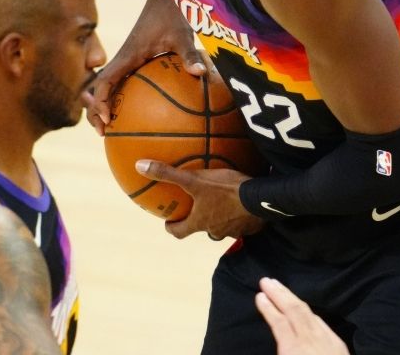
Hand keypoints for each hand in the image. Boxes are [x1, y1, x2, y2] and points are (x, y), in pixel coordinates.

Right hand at [84, 0, 208, 135]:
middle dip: (95, 109)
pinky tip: (142, 111)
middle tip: (104, 132)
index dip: (100, 101)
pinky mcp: (137, 57)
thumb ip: (189, 54)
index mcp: (128, 55)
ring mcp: (128, 58)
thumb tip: (200, 74)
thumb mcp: (182, 34)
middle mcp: (123, 58)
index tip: (107, 118)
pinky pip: (125, 80)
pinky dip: (123, 96)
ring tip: (113, 127)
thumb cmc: (173, 12)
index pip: (104, 80)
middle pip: (99, 87)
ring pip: (109, 85)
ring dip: (105, 104)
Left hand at [135, 160, 262, 239]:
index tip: (169, 222)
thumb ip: (168, 174)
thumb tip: (140, 166)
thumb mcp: (195, 180)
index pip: (180, 232)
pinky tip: (243, 203)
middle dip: (199, 221)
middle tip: (198, 208)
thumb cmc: (226, 191)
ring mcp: (234, 230)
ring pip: (223, 228)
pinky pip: (242, 223)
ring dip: (220, 219)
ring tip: (222, 204)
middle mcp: (215, 230)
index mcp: (200, 222)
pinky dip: (239, 216)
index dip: (172, 228)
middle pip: (202, 230)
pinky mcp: (250, 226)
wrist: (259, 199)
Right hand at [255, 277, 347, 354]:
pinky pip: (321, 322)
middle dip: (279, 294)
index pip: (279, 323)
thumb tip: (276, 342)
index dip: (268, 308)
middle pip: (294, 311)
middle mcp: (310, 341)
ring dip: (293, 298)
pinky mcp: (338, 344)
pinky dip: (309, 312)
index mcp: (293, 349)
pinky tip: (304, 309)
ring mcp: (326, 341)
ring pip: (308, 313)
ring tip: (281, 287)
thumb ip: (281, 349)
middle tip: (266, 280)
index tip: (259, 295)